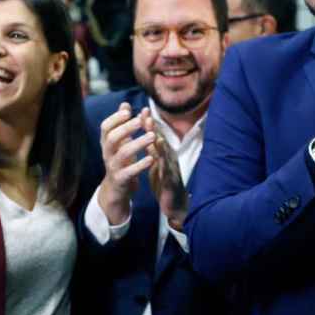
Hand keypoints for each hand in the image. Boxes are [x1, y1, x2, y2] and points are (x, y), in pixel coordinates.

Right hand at [97, 102, 155, 224]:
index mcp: (107, 143)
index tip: (128, 111)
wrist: (117, 189)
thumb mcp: (120, 142)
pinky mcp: (121, 179)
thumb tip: (125, 104)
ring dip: (137, 143)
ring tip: (152, 136)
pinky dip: (140, 165)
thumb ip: (122, 123)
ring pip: (122, 154)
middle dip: (125, 128)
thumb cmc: (121, 161)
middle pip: (112, 138)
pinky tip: (151, 158)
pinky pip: (129, 172)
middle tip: (140, 121)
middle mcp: (107, 154)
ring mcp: (113, 167)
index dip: (115, 118)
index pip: (105, 127)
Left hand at [146, 116, 186, 230]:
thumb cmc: (164, 180)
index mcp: (162, 154)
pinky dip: (164, 164)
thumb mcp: (157, 162)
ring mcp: (171, 169)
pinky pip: (167, 172)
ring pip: (166, 155)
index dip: (148, 123)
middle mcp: (168, 159)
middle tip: (146, 115)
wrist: (173, 204)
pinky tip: (159, 158)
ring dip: (160, 144)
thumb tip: (148, 131)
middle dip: (153, 128)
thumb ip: (152, 147)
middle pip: (160, 140)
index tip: (142, 110)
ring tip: (153, 133)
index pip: (154, 136)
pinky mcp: (171, 182)